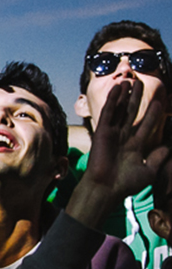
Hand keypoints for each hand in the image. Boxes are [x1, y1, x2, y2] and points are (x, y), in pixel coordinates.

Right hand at [83, 81, 168, 201]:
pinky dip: (113, 100)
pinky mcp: (102, 131)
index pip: (146, 126)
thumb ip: (158, 157)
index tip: (161, 102)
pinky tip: (117, 89)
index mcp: (134, 146)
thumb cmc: (126, 183)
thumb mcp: (149, 171)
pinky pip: (108, 112)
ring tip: (129, 81)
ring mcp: (112, 133)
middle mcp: (123, 137)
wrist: (106, 188)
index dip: (153, 114)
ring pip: (119, 110)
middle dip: (136, 99)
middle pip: (131, 113)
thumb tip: (167, 147)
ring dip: (124, 96)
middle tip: (141, 84)